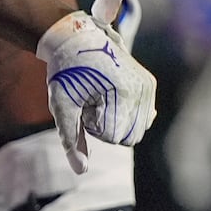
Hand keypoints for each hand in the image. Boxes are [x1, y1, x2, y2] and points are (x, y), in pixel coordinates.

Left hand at [35, 0, 156, 172]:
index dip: (92, 126)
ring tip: (99, 97)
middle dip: (106, 126)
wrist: (75, 39)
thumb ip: (71, 140)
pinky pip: (143, 117)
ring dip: (116, 120)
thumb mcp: (62, 107)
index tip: (83, 103)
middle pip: (129, 137)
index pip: (113, 137)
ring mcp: (148, 86)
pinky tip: (111, 96)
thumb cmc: (64, 73)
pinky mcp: (148, 84)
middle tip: (90, 101)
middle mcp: (142, 90)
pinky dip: (126, 114)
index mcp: (123, 95)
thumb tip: (80, 171)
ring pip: (137, 130)